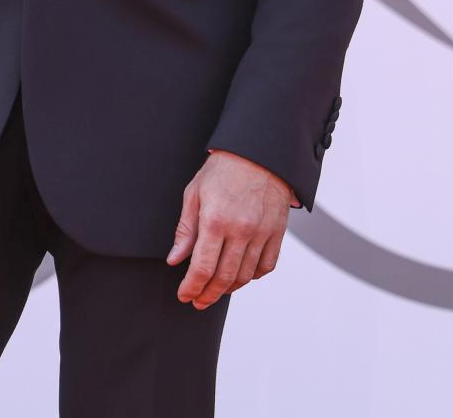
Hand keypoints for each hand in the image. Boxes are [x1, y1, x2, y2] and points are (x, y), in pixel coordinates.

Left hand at [166, 149, 294, 307]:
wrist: (258, 152)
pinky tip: (241, 275)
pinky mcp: (277, 233)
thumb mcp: (195, 193)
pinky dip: (253, 277)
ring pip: (245, 277)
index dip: (191, 288)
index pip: (202, 268)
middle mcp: (240, 230)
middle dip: (207, 295)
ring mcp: (261, 233)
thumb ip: (185, 229)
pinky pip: (266, 266)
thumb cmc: (223, 169)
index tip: (185, 295)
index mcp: (215, 220)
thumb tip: (175, 259)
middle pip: (224, 278)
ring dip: (228, 289)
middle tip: (198, 300)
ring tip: (216, 289)